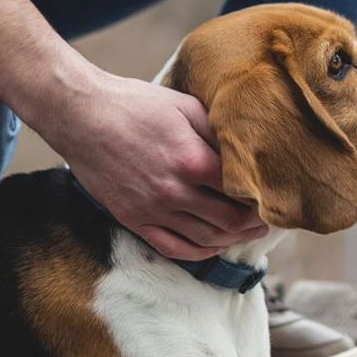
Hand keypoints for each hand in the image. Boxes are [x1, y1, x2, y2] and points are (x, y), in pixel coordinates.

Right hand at [41, 71, 267, 259]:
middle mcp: (174, 191)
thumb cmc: (134, 104)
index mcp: (192, 160)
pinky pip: (173, 248)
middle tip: (268, 218)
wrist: (82, 116)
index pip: (242, 191)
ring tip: (247, 232)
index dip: (263, 196)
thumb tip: (247, 150)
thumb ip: (217, 132)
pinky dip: (199, 252)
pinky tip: (212, 246)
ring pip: (206, 240)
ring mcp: (152, 210)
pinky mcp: (134, 219)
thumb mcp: (185, 106)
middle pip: (230, 221)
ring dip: (232, 240)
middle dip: (255, 223)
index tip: (274, 195)